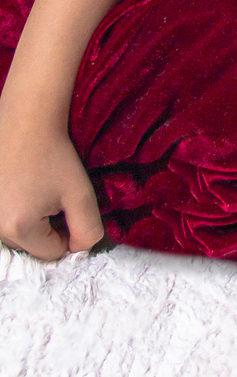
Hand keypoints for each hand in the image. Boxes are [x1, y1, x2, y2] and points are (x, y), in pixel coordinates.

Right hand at [0, 117, 103, 260]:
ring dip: (29, 221)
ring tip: (34, 190)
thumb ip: (87, 230)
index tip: (66, 206)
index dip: (67, 233)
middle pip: (30, 247)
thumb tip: (77, 249)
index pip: (51, 253)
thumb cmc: (54, 156)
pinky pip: (3, 221)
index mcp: (19, 228)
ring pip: (16, 236)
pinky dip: (14, 211)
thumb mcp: (81, 195)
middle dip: (46, 228)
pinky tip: (21, 188)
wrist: (25, 123)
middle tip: (51, 195)